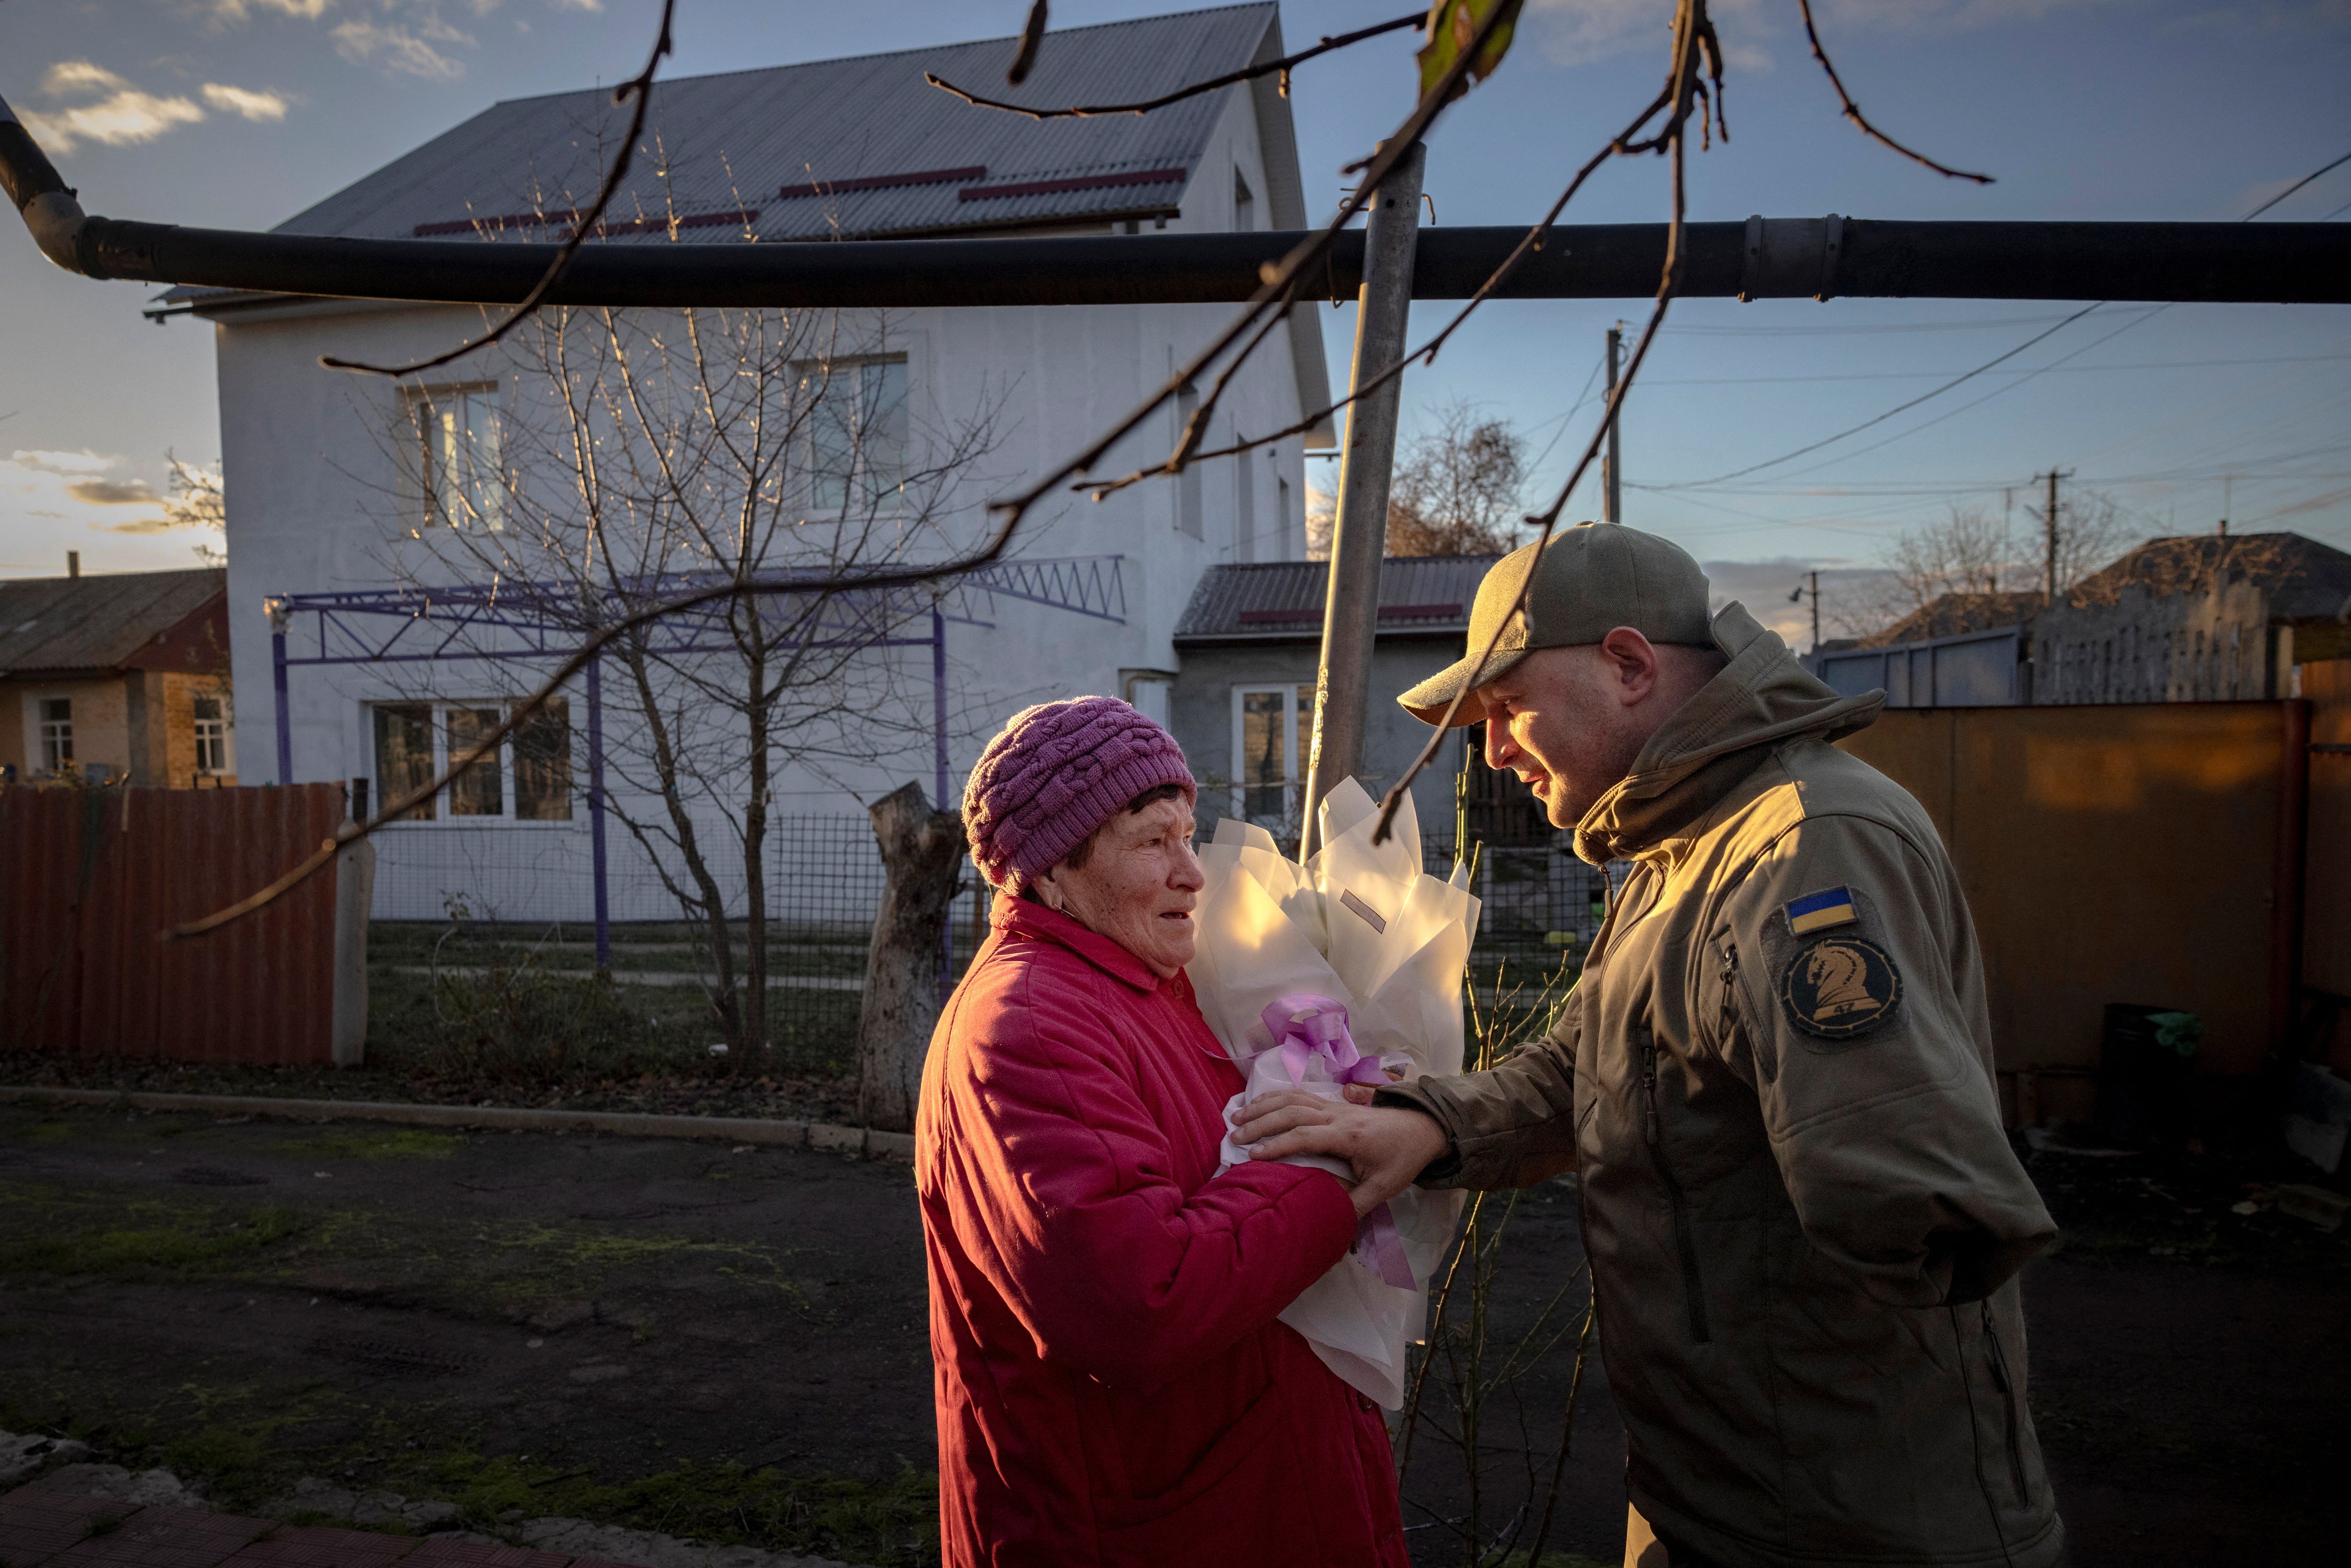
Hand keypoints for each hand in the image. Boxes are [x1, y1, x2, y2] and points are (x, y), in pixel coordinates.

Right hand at [1233, 1088, 1449, 1217]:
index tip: (1252, 1155)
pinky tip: (1258, 1102)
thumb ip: (1355, 1204)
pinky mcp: (1333, 1104)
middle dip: (1260, 1124)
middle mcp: (1337, 1115)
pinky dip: (1275, 1096)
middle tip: (1233, 1138)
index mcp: (1348, 1136)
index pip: (1305, 1136)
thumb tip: (1329, 1225)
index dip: (1277, 1144)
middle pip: (1291, 1112)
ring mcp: (1334, 1106)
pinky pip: (1299, 1094)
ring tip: (1235, 1117)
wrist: (1423, 1128)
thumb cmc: (1402, 1158)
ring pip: (1292, 1099)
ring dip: (1262, 1106)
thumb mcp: (1384, 1188)